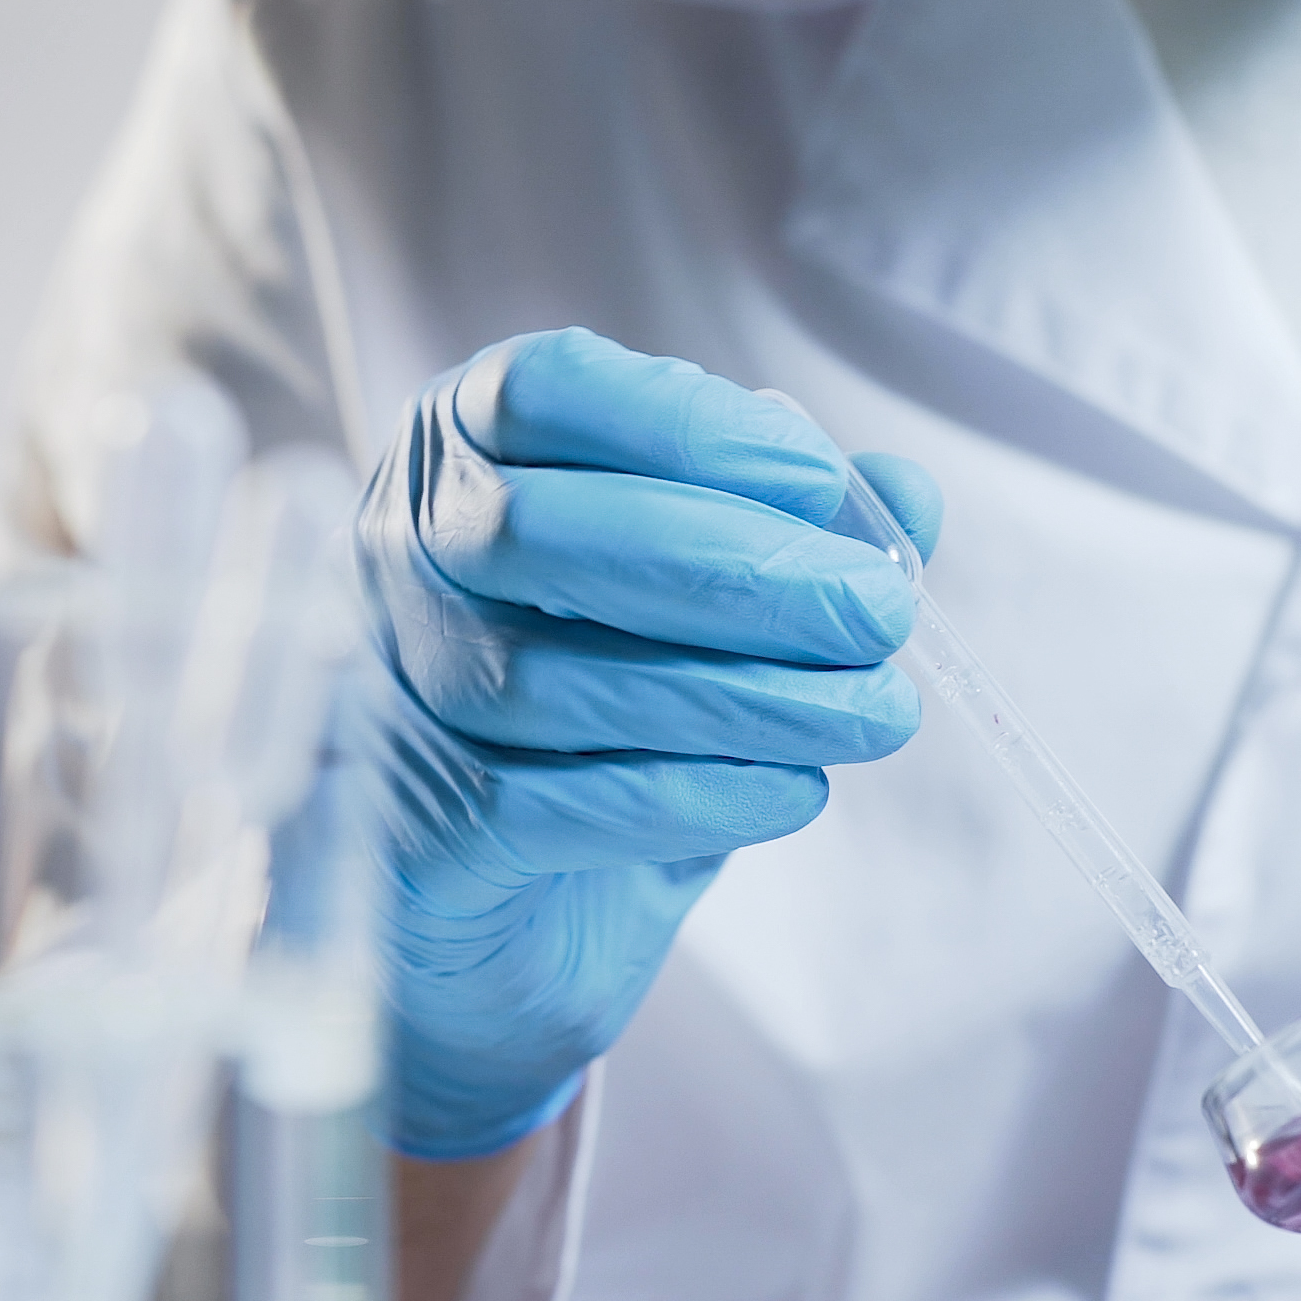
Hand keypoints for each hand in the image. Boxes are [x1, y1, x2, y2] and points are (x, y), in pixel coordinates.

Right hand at [358, 328, 938, 1159]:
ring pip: (549, 678)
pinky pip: (552, 805)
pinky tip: (794, 790)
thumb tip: (907, 500)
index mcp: (462, 454)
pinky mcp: (419, 832)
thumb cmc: (607, 713)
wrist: (506, 910)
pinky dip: (695, 796)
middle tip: (880, 612)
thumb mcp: (703, 608)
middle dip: (734, 569)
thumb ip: (794, 539)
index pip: (541, 390)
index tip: (823, 482)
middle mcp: (401, 558)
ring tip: (874, 713)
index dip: (686, 425)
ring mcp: (393, 697)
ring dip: (741, 694)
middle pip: (539, 533)